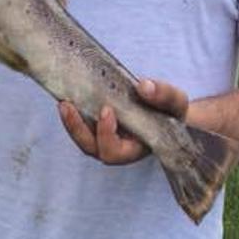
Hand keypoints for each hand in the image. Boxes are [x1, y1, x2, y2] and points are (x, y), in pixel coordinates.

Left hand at [58, 78, 188, 164]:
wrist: (167, 111)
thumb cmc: (172, 112)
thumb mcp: (176, 103)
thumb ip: (164, 96)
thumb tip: (144, 86)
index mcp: (135, 149)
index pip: (114, 152)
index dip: (106, 135)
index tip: (107, 110)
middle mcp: (117, 148)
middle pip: (92, 149)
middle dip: (77, 129)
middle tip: (67, 105)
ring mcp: (106, 138)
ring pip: (83, 139)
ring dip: (71, 123)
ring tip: (63, 102)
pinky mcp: (98, 126)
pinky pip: (82, 126)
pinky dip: (74, 115)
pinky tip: (68, 97)